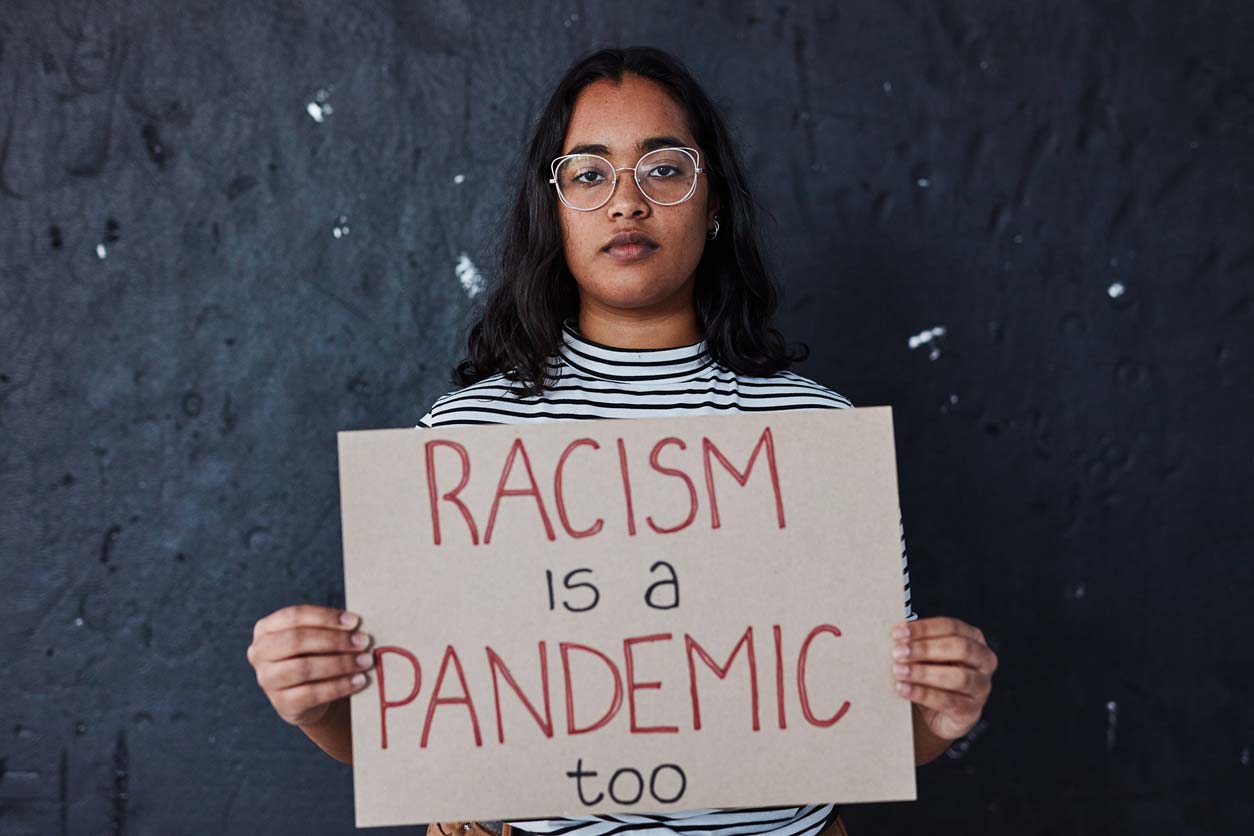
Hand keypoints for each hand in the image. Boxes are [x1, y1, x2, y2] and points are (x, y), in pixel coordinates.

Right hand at [246, 604, 374, 726]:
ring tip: (365, 661)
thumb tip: (358, 627)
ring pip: (303, 668)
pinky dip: (339, 686)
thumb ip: (331, 628)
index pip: (294, 616)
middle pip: (297, 640)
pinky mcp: (282, 704)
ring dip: (340, 663)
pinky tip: (359, 681)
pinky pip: (312, 694)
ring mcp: (267, 680)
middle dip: (334, 640)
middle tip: (364, 641)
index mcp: (266, 628)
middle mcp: (260, 653)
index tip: (355, 621)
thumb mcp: (317, 638)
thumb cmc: (316, 655)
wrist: (310, 696)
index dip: (326, 618)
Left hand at [890, 616, 996, 741]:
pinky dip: (922, 693)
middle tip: (898, 652)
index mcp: (974, 639)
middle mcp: (984, 661)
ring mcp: (981, 686)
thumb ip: (917, 645)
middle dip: (925, 648)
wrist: (937, 714)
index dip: (924, 628)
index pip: (951, 627)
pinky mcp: (972, 710)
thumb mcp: (927, 657)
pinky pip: (948, 701)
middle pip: (960, 648)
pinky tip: (903, 689)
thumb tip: (896, 638)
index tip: (897, 633)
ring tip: (898, 671)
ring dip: (924, 672)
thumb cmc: (932, 676)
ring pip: (958, 677)